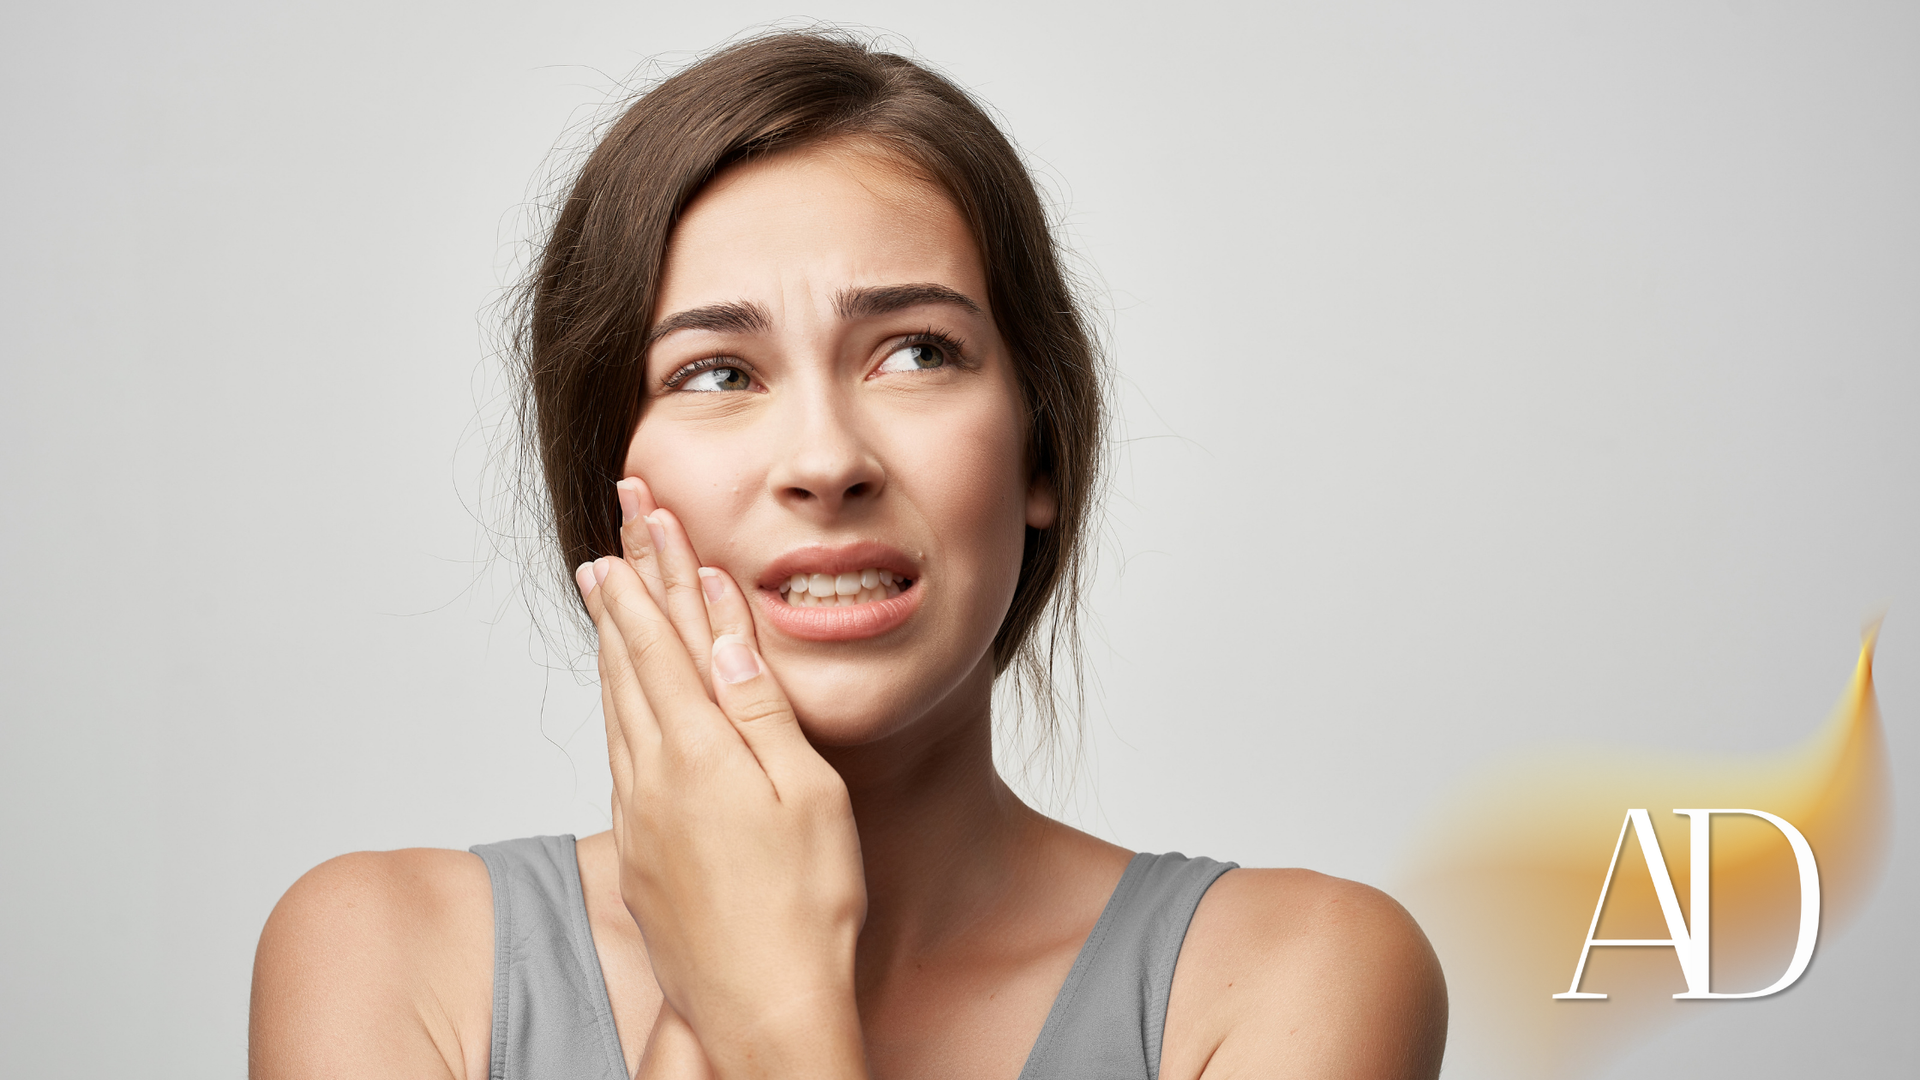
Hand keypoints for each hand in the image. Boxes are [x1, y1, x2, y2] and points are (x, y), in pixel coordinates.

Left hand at [577, 477, 868, 1079]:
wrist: (756, 1010)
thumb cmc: (804, 908)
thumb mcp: (805, 792)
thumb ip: (758, 706)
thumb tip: (723, 628)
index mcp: (698, 750)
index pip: (667, 635)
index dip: (656, 569)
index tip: (646, 513)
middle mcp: (652, 773)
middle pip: (631, 657)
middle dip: (626, 584)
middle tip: (616, 526)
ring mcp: (638, 812)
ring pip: (616, 702)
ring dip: (612, 637)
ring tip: (605, 588)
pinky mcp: (637, 847)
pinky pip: (618, 748)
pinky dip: (616, 699)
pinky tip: (618, 694)